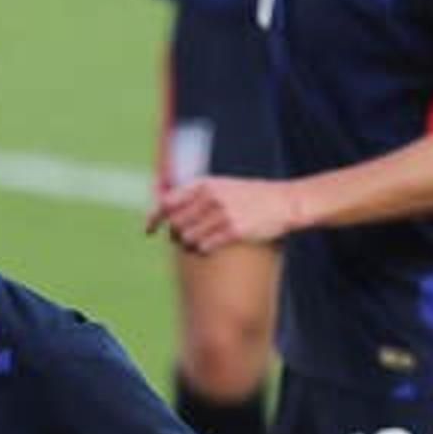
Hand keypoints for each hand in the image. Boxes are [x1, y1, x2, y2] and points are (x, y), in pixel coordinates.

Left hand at [148, 171, 295, 253]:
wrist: (284, 202)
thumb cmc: (250, 196)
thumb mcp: (221, 185)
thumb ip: (194, 193)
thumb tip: (162, 203)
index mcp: (205, 183)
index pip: (168, 201)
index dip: (154, 217)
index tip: (149, 230)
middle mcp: (211, 197)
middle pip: (176, 223)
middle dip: (176, 235)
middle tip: (183, 239)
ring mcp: (222, 214)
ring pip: (188, 238)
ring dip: (190, 244)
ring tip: (201, 241)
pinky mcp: (233, 230)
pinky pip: (205, 247)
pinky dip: (204, 250)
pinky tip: (212, 246)